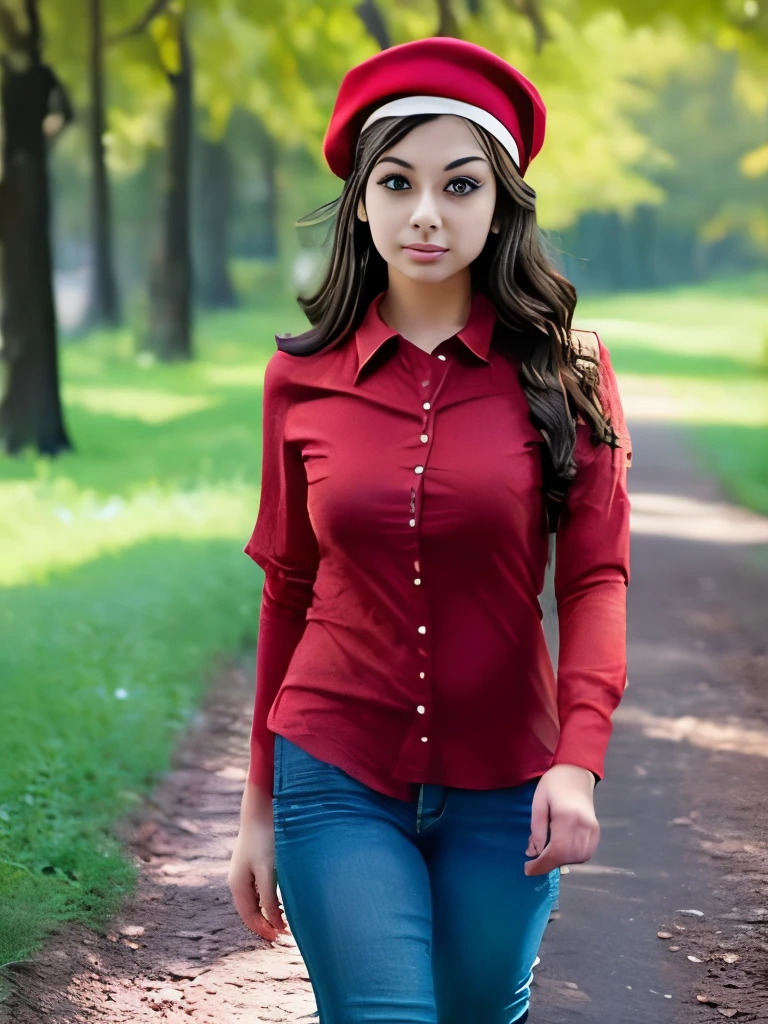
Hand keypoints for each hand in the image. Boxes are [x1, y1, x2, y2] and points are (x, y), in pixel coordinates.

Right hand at [228, 804, 289, 941]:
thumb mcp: (268, 872)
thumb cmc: (265, 840)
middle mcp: (237, 882)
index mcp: (238, 885)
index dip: (264, 930)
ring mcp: (243, 874)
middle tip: (284, 935)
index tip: (280, 938)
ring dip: (267, 914)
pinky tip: (281, 903)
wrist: (260, 812)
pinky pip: (258, 892)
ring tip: (284, 922)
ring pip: (254, 903)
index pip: (249, 917)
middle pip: (250, 912)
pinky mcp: (252, 866)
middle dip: (265, 925)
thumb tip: (275, 925)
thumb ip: (269, 898)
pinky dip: (268, 902)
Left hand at [523, 763, 598, 876]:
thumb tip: (533, 853)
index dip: (541, 864)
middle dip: (549, 864)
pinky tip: (562, 851)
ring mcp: (592, 830)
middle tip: (534, 863)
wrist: (576, 771)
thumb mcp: (539, 803)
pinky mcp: (596, 831)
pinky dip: (573, 857)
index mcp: (567, 818)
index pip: (555, 851)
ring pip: (577, 858)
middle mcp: (583, 826)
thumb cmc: (553, 784)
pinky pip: (586, 853)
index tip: (527, 870)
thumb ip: (537, 829)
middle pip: (567, 857)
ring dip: (561, 861)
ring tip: (547, 855)